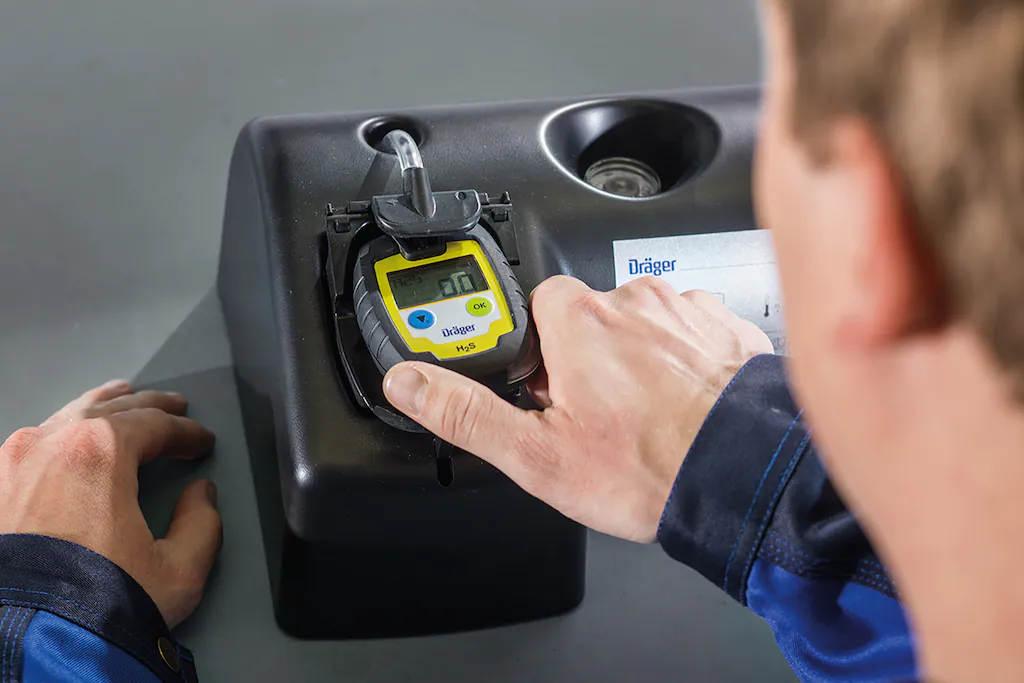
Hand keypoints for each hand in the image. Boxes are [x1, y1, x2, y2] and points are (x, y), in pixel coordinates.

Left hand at [0, 380, 221, 627]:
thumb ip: (202, 523)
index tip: (201, 441)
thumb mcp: (178, 569)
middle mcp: (50, 444)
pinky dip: (63, 432)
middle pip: (109, 409)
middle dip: (147, 406)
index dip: (187, 432)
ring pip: (66, 417)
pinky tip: (71, 437)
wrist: (25, 644)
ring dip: (101, 409)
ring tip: (120, 402)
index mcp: (100, 451)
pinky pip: (34, 443)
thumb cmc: (95, 605)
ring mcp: (11, 465)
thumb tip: (200, 498)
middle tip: (173, 406)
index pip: (155, 425)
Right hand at [383, 276, 773, 542]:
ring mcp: (685, 309)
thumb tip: (410, 383)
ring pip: (642, 325)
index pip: (536, 308)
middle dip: (587, 357)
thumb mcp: (536, 455)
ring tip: (648, 417)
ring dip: (638, 359)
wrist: (744, 480)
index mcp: (578, 319)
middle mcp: (632, 299)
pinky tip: (686, 406)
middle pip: (589, 317)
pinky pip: (691, 333)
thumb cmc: (649, 469)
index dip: (537, 354)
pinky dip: (686, 362)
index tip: (547, 388)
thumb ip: (465, 412)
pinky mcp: (727, 326)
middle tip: (600, 416)